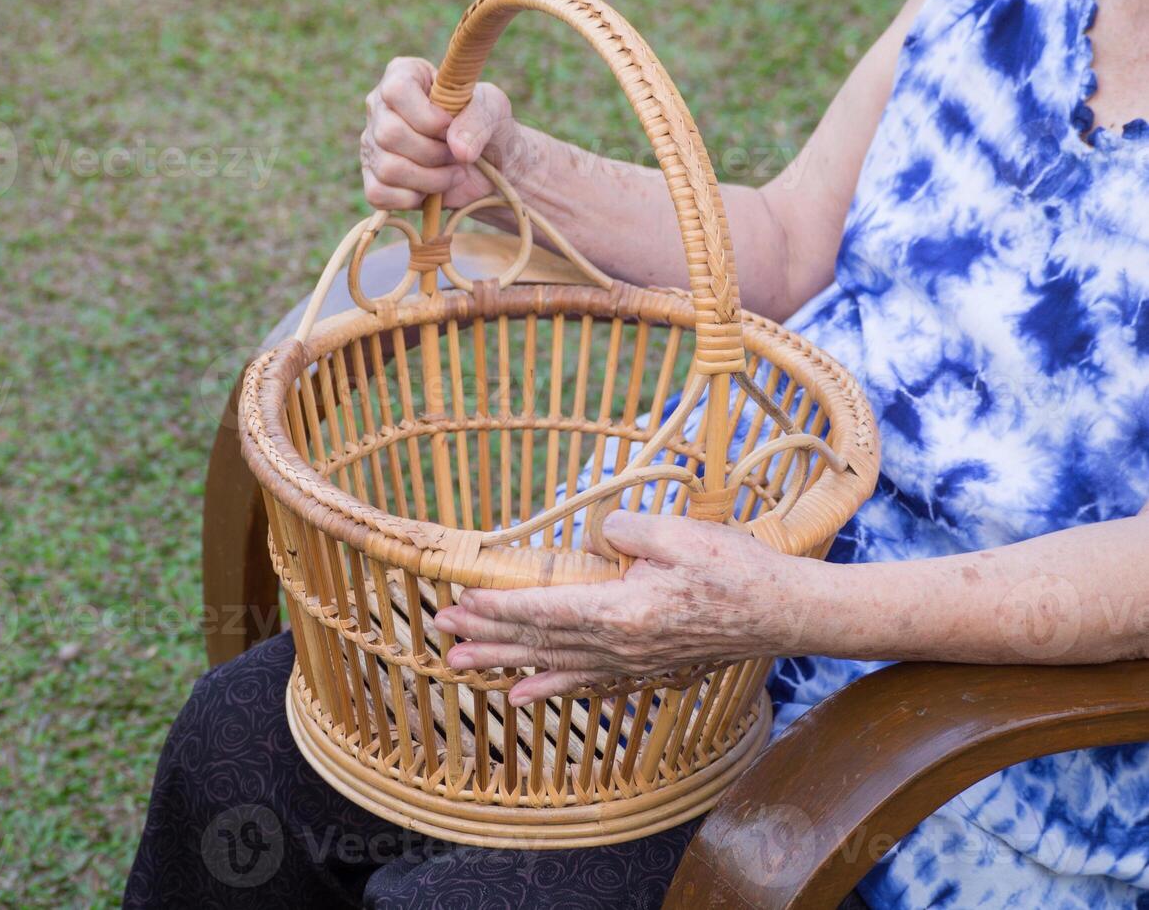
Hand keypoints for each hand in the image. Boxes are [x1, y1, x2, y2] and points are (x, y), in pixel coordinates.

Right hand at [361, 56, 518, 210]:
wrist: (490, 165)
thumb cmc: (486, 125)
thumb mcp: (493, 108)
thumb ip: (478, 118)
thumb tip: (458, 149)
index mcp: (404, 75)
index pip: (397, 91)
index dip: (427, 117)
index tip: (449, 126)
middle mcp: (380, 107)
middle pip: (389, 134)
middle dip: (432, 153)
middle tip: (455, 155)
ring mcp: (372, 144)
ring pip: (388, 168)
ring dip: (429, 180)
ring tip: (451, 174)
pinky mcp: (374, 178)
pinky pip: (379, 194)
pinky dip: (412, 199)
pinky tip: (430, 191)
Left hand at [434, 510, 819, 704]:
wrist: (784, 614)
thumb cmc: (736, 570)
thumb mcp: (681, 534)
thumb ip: (627, 531)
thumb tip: (597, 536)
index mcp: (620, 610)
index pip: (542, 609)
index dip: (496, 606)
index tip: (458, 601)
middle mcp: (618, 645)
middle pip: (538, 641)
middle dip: (486, 636)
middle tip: (442, 635)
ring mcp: (631, 662)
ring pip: (554, 665)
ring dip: (506, 665)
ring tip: (463, 669)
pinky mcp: (645, 666)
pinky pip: (587, 680)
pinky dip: (551, 686)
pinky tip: (526, 694)